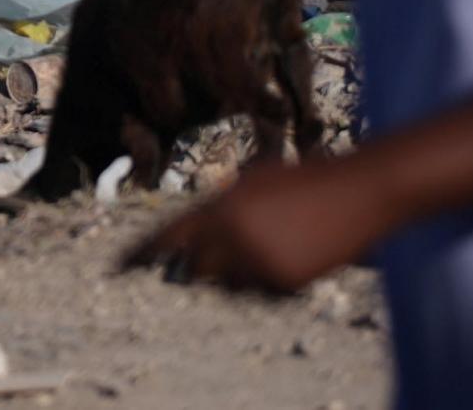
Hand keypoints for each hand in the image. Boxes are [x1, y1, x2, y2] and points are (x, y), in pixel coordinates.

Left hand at [122, 158, 391, 294]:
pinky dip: (268, 282)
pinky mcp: (284, 280)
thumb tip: (197, 230)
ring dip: (239, 275)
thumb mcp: (255, 182)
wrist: (356, 192)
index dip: (142, 252)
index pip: (170, 234)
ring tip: (271, 248)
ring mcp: (259, 260)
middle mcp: (233, 233)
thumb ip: (222, 204)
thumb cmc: (306, 179)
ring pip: (230, 284)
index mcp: (221, 204)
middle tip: (226, 258)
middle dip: (202, 267)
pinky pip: (262, 292)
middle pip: (197, 268)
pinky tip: (291, 257)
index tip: (117, 267)